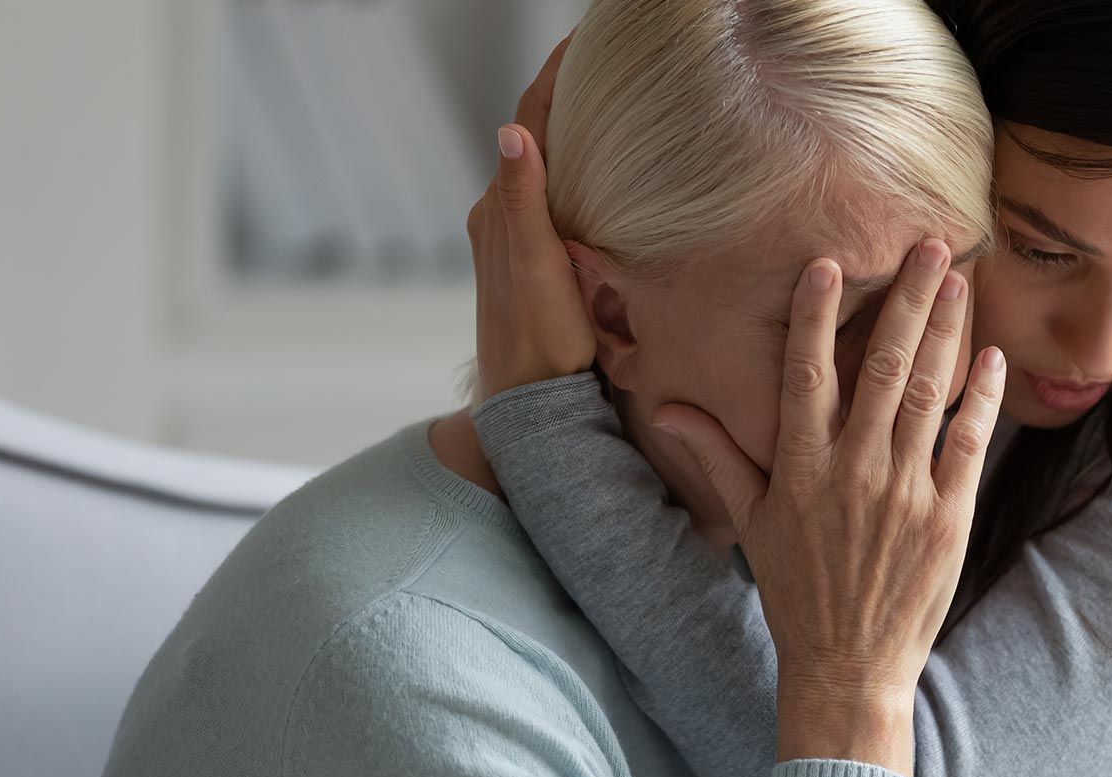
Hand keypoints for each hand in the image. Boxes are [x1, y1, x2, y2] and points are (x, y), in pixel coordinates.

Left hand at [468, 34, 597, 399]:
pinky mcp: (532, 261)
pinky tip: (600, 177)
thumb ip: (524, 200)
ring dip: (572, 133)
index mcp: (501, 208)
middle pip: (535, 135)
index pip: (530, 122)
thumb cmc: (538, 340)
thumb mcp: (535, 267)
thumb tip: (513, 131)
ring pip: (543, 167)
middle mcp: (500, 215)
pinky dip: (575, 172)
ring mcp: (514, 239)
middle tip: (608, 61)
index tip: (587, 38)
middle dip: (567, 94)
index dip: (556, 75)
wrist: (528, 402)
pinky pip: (551, 198)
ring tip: (610, 103)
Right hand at [655, 241, 1004, 775]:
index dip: (817, 315)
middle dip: (907, 300)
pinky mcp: (948, 517)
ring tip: (960, 280)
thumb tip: (668, 407)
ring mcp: (905, 493)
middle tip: (930, 244)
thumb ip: (719, 455)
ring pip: (929, 393)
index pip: (806, 373)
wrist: (848, 666)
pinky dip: (982, 397)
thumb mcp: (752, 522)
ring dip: (947, 332)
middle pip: (883, 367)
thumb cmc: (796, 592)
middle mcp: (853, 472)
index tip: (830, 263)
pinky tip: (990, 357)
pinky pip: (968, 442)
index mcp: (799, 468)